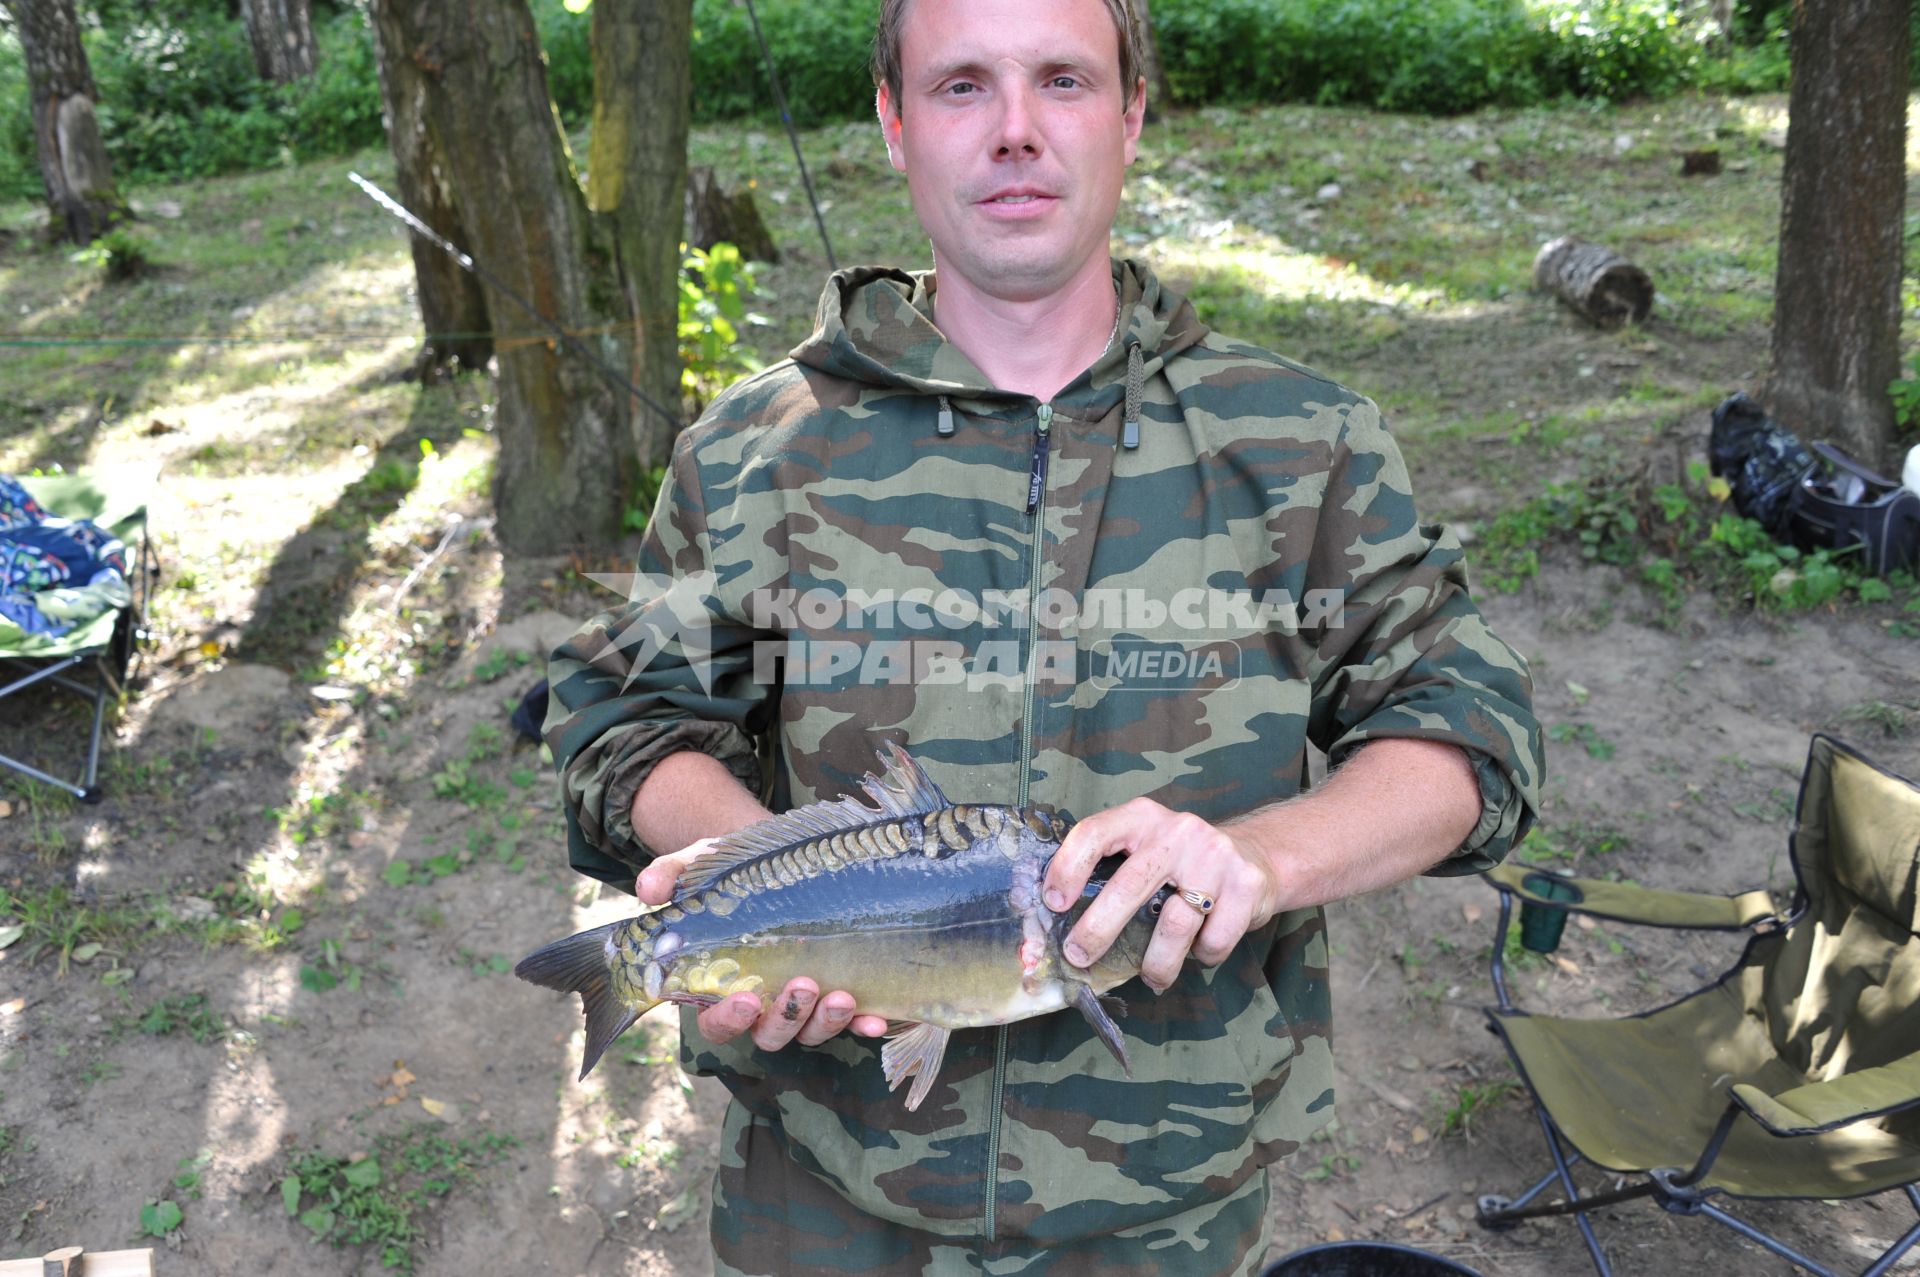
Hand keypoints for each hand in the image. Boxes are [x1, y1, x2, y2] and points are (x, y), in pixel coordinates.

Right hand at [638, 839, 889, 1048]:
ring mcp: (801, 1003)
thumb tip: (648, 888)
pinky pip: (851, 1020)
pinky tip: (878, 1015)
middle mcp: (762, 1004)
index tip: (745, 999)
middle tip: (803, 987)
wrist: (780, 857)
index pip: (715, 1022)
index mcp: (719, 985)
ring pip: (809, 1032)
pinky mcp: (837, 991)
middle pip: (768, 1034)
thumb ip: (671, 875)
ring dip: (826, 1022)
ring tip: (842, 997)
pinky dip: (864, 1022)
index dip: (728, 1019)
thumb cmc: (731, 871)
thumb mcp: (699, 864)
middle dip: (786, 1018)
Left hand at [1041, 798, 1283, 991]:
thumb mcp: (1146, 849)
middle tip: (1079, 957)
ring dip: (1157, 963)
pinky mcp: (1246, 885)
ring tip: (1152, 978)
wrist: (1254, 857)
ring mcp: (1214, 856)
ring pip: (1174, 924)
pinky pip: (1214, 940)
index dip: (1067, 868)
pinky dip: (1202, 956)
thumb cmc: (1182, 863)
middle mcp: (1178, 830)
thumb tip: (1060, 919)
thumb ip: (1112, 870)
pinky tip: (1199, 951)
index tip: (1053, 904)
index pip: (1095, 833)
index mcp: (1142, 817)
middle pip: (1129, 884)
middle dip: (1098, 929)